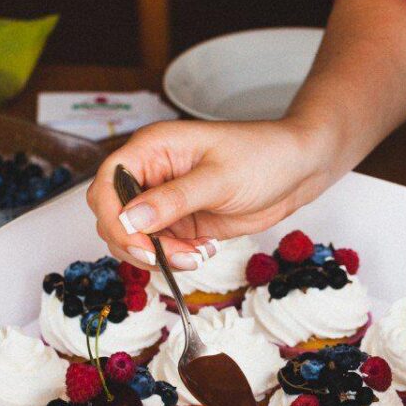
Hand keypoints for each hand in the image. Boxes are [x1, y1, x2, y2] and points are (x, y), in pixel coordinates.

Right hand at [86, 118, 336, 271]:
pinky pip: (160, 247)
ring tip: (195, 255)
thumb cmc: (263, 156)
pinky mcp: (180, 221)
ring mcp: (164, 199)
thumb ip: (174, 199)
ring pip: (134, 237)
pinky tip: (203, 250)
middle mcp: (152, 173)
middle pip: (112, 214)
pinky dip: (174, 257)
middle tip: (171, 256)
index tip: (137, 240)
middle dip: (135, 242)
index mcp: (153, 148)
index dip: (113, 215)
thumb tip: (129, 218)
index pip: (108, 182)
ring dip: (157, 255)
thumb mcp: (219, 178)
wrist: (297, 170)